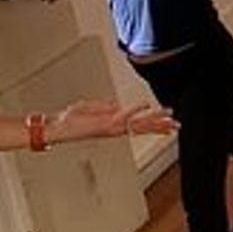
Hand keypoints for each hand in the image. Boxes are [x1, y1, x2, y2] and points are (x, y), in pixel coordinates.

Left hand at [49, 99, 177, 143]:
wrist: (55, 128)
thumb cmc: (67, 120)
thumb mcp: (88, 109)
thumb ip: (103, 106)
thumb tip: (115, 104)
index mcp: (113, 124)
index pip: (139, 125)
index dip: (155, 124)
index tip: (169, 124)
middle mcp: (114, 127)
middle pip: (143, 127)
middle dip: (161, 126)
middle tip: (178, 126)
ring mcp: (111, 126)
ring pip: (138, 123)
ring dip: (155, 119)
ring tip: (170, 118)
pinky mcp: (104, 124)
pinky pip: (124, 115)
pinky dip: (136, 109)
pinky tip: (146, 104)